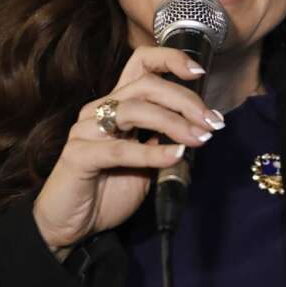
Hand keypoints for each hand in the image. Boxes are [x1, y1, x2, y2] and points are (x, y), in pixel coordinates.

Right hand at [32, 47, 224, 260]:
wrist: (73, 227)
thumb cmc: (109, 190)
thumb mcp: (147, 162)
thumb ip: (165, 141)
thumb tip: (199, 128)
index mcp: (117, 104)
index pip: (141, 63)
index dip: (170, 59)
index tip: (199, 72)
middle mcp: (100, 109)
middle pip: (146, 85)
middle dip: (185, 100)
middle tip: (211, 122)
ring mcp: (86, 130)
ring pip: (133, 110)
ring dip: (173, 122)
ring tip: (199, 138)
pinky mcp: (78, 155)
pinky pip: (119, 149)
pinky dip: (151, 153)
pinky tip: (175, 156)